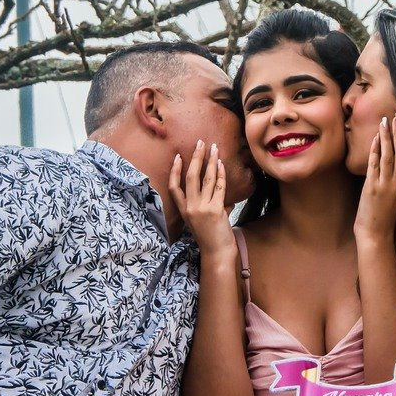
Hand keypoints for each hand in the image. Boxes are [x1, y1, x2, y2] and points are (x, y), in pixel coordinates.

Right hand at [169, 139, 235, 256]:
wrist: (217, 253)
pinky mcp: (215, 210)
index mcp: (184, 210)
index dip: (174, 171)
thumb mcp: (203, 221)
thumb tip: (222, 195)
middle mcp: (190, 208)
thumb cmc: (212, 238)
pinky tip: (222, 165)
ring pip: (206, 179)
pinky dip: (221, 174)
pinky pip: (219, 187)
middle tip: (200, 143)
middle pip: (190, 177)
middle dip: (195, 158)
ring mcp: (202, 208)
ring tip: (214, 148)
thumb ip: (210, 205)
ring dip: (211, 161)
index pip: (174, 187)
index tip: (178, 157)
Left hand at [354, 113, 395, 240]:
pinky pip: (375, 165)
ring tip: (385, 121)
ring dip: (387, 137)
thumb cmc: (384, 213)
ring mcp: (387, 185)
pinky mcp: (374, 188)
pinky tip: (376, 139)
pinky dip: (375, 150)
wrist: (376, 233)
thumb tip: (394, 159)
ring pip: (389, 156)